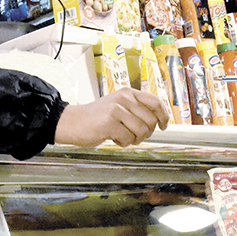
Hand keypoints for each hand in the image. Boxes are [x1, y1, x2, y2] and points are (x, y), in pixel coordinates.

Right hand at [54, 88, 170, 146]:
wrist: (72, 122)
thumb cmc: (96, 118)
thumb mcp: (118, 106)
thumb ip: (136, 110)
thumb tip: (157, 120)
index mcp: (128, 93)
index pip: (155, 101)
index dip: (164, 115)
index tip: (164, 125)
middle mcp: (124, 98)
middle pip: (151, 120)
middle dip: (146, 133)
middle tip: (134, 136)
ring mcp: (116, 109)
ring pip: (141, 131)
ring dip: (134, 139)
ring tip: (122, 136)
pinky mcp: (109, 122)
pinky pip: (128, 138)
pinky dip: (123, 143)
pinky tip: (113, 138)